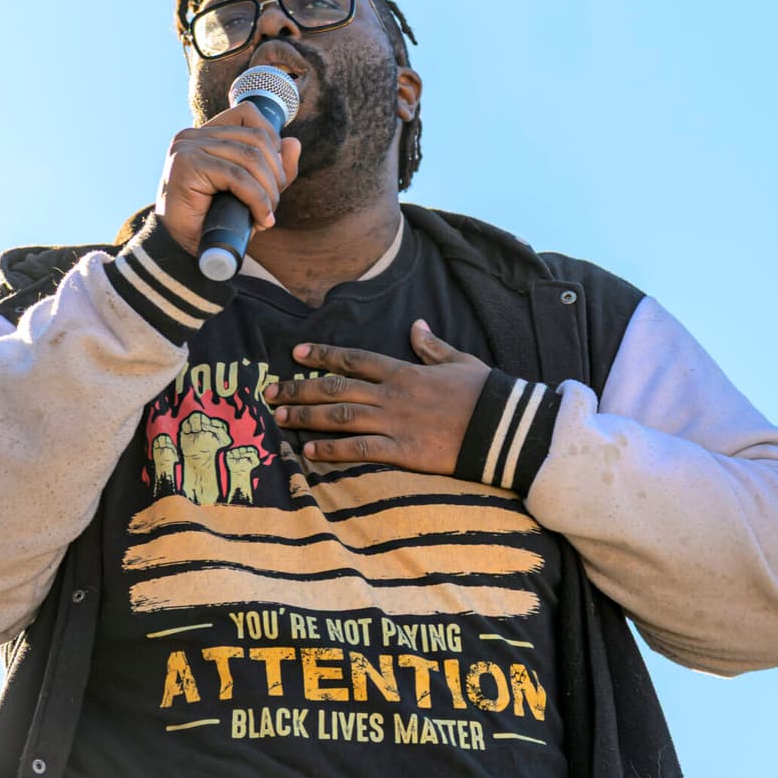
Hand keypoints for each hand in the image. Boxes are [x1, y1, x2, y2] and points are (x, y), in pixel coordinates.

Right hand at [155, 103, 301, 255]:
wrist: (181, 249)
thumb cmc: (214, 219)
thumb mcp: (252, 190)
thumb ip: (273, 167)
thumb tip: (294, 142)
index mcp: (205, 134)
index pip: (247, 114)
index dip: (272, 140)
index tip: (275, 175)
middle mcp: (193, 135)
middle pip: (255, 139)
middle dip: (275, 174)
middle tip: (273, 206)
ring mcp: (187, 147)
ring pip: (249, 157)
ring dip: (268, 191)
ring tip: (267, 216)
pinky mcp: (187, 164)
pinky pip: (236, 176)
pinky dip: (257, 199)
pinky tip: (261, 219)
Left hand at [262, 321, 489, 474]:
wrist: (507, 428)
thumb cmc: (485, 393)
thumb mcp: (459, 361)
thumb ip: (432, 346)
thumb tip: (416, 325)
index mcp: (404, 371)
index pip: (353, 359)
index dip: (322, 355)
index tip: (296, 354)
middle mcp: (392, 395)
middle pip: (335, 388)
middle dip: (299, 389)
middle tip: (270, 393)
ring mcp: (395, 424)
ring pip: (339, 417)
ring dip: (305, 417)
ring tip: (279, 418)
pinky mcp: (403, 452)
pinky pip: (359, 449)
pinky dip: (331, 450)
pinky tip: (308, 451)